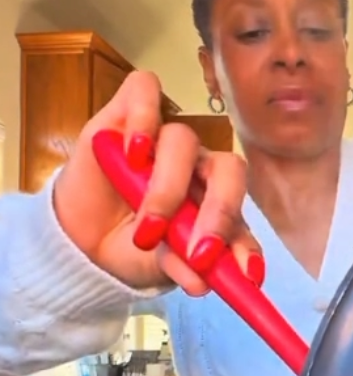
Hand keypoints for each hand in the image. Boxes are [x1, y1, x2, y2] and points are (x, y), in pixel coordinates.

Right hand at [53, 70, 262, 296]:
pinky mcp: (127, 114)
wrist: (80, 236)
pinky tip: (134, 154)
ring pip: (183, 141)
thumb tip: (200, 283)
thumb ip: (181, 269)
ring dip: (167, 190)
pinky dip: (144, 119)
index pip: (242, 217)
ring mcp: (164, 140)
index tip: (248, 277)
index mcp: (215, 204)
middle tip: (199, 253)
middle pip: (228, 169)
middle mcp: (198, 168)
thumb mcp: (156, 268)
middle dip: (220, 213)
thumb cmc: (129, 247)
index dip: (247, 246)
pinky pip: (146, 92)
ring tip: (148, 230)